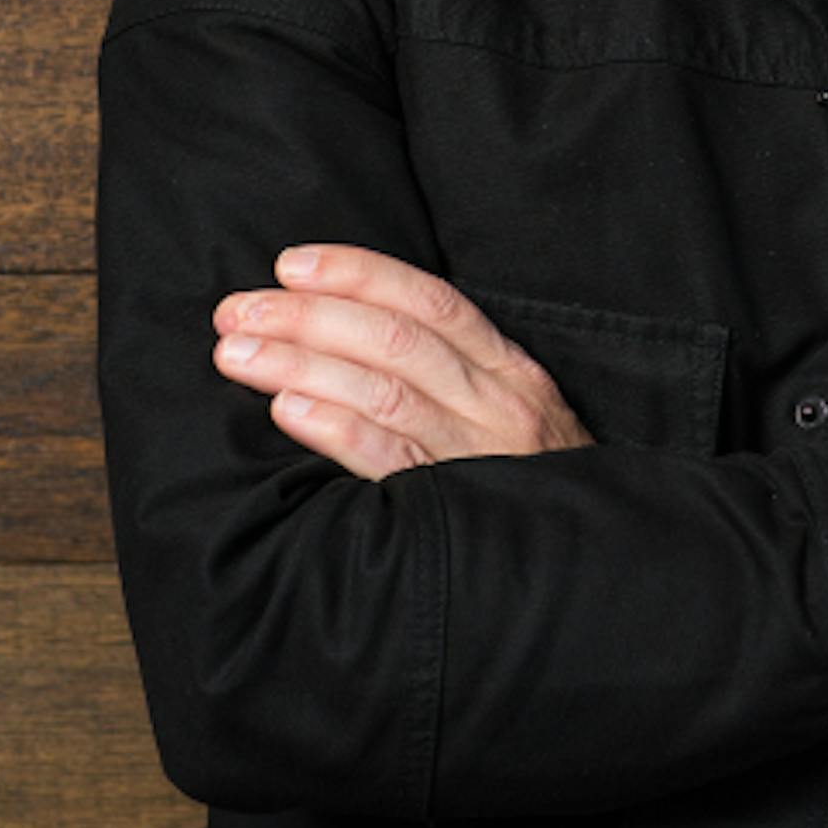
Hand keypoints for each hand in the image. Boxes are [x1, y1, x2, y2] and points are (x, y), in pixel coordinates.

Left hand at [212, 244, 591, 479]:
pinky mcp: (456, 508)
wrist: (590, 561)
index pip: (429, 300)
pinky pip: (391, 460)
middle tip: (237, 311)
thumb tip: (343, 333)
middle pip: (395, 339)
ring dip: (301, 364)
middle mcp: (498, 402)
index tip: (290, 265)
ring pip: (384, 390)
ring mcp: (479, 454)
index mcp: (508, 368)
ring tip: (238, 355)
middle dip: (307, 316)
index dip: (357, 274)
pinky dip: (336, 429)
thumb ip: (448, 375)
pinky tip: (287, 411)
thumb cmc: (527, 481)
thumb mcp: (506, 412)